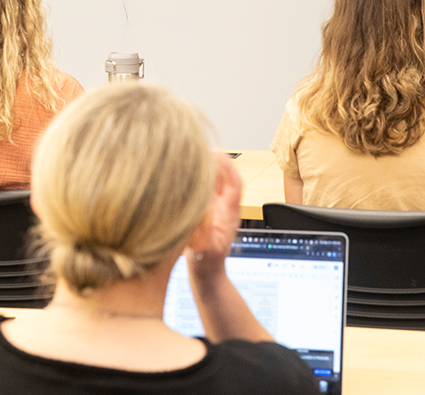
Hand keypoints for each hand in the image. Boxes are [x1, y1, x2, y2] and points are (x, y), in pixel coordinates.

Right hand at [187, 151, 242, 275]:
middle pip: (227, 179)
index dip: (228, 166)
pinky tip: (190, 176)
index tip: (218, 152)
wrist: (207, 277)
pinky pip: (208, 193)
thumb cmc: (206, 265)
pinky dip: (202, 181)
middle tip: (204, 147)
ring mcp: (219, 212)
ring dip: (210, 169)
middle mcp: (226, 210)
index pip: (235, 183)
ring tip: (197, 155)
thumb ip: (201, 226)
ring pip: (218, 185)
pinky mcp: (209, 215)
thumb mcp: (202, 245)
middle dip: (218, 162)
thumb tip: (199, 201)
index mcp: (229, 214)